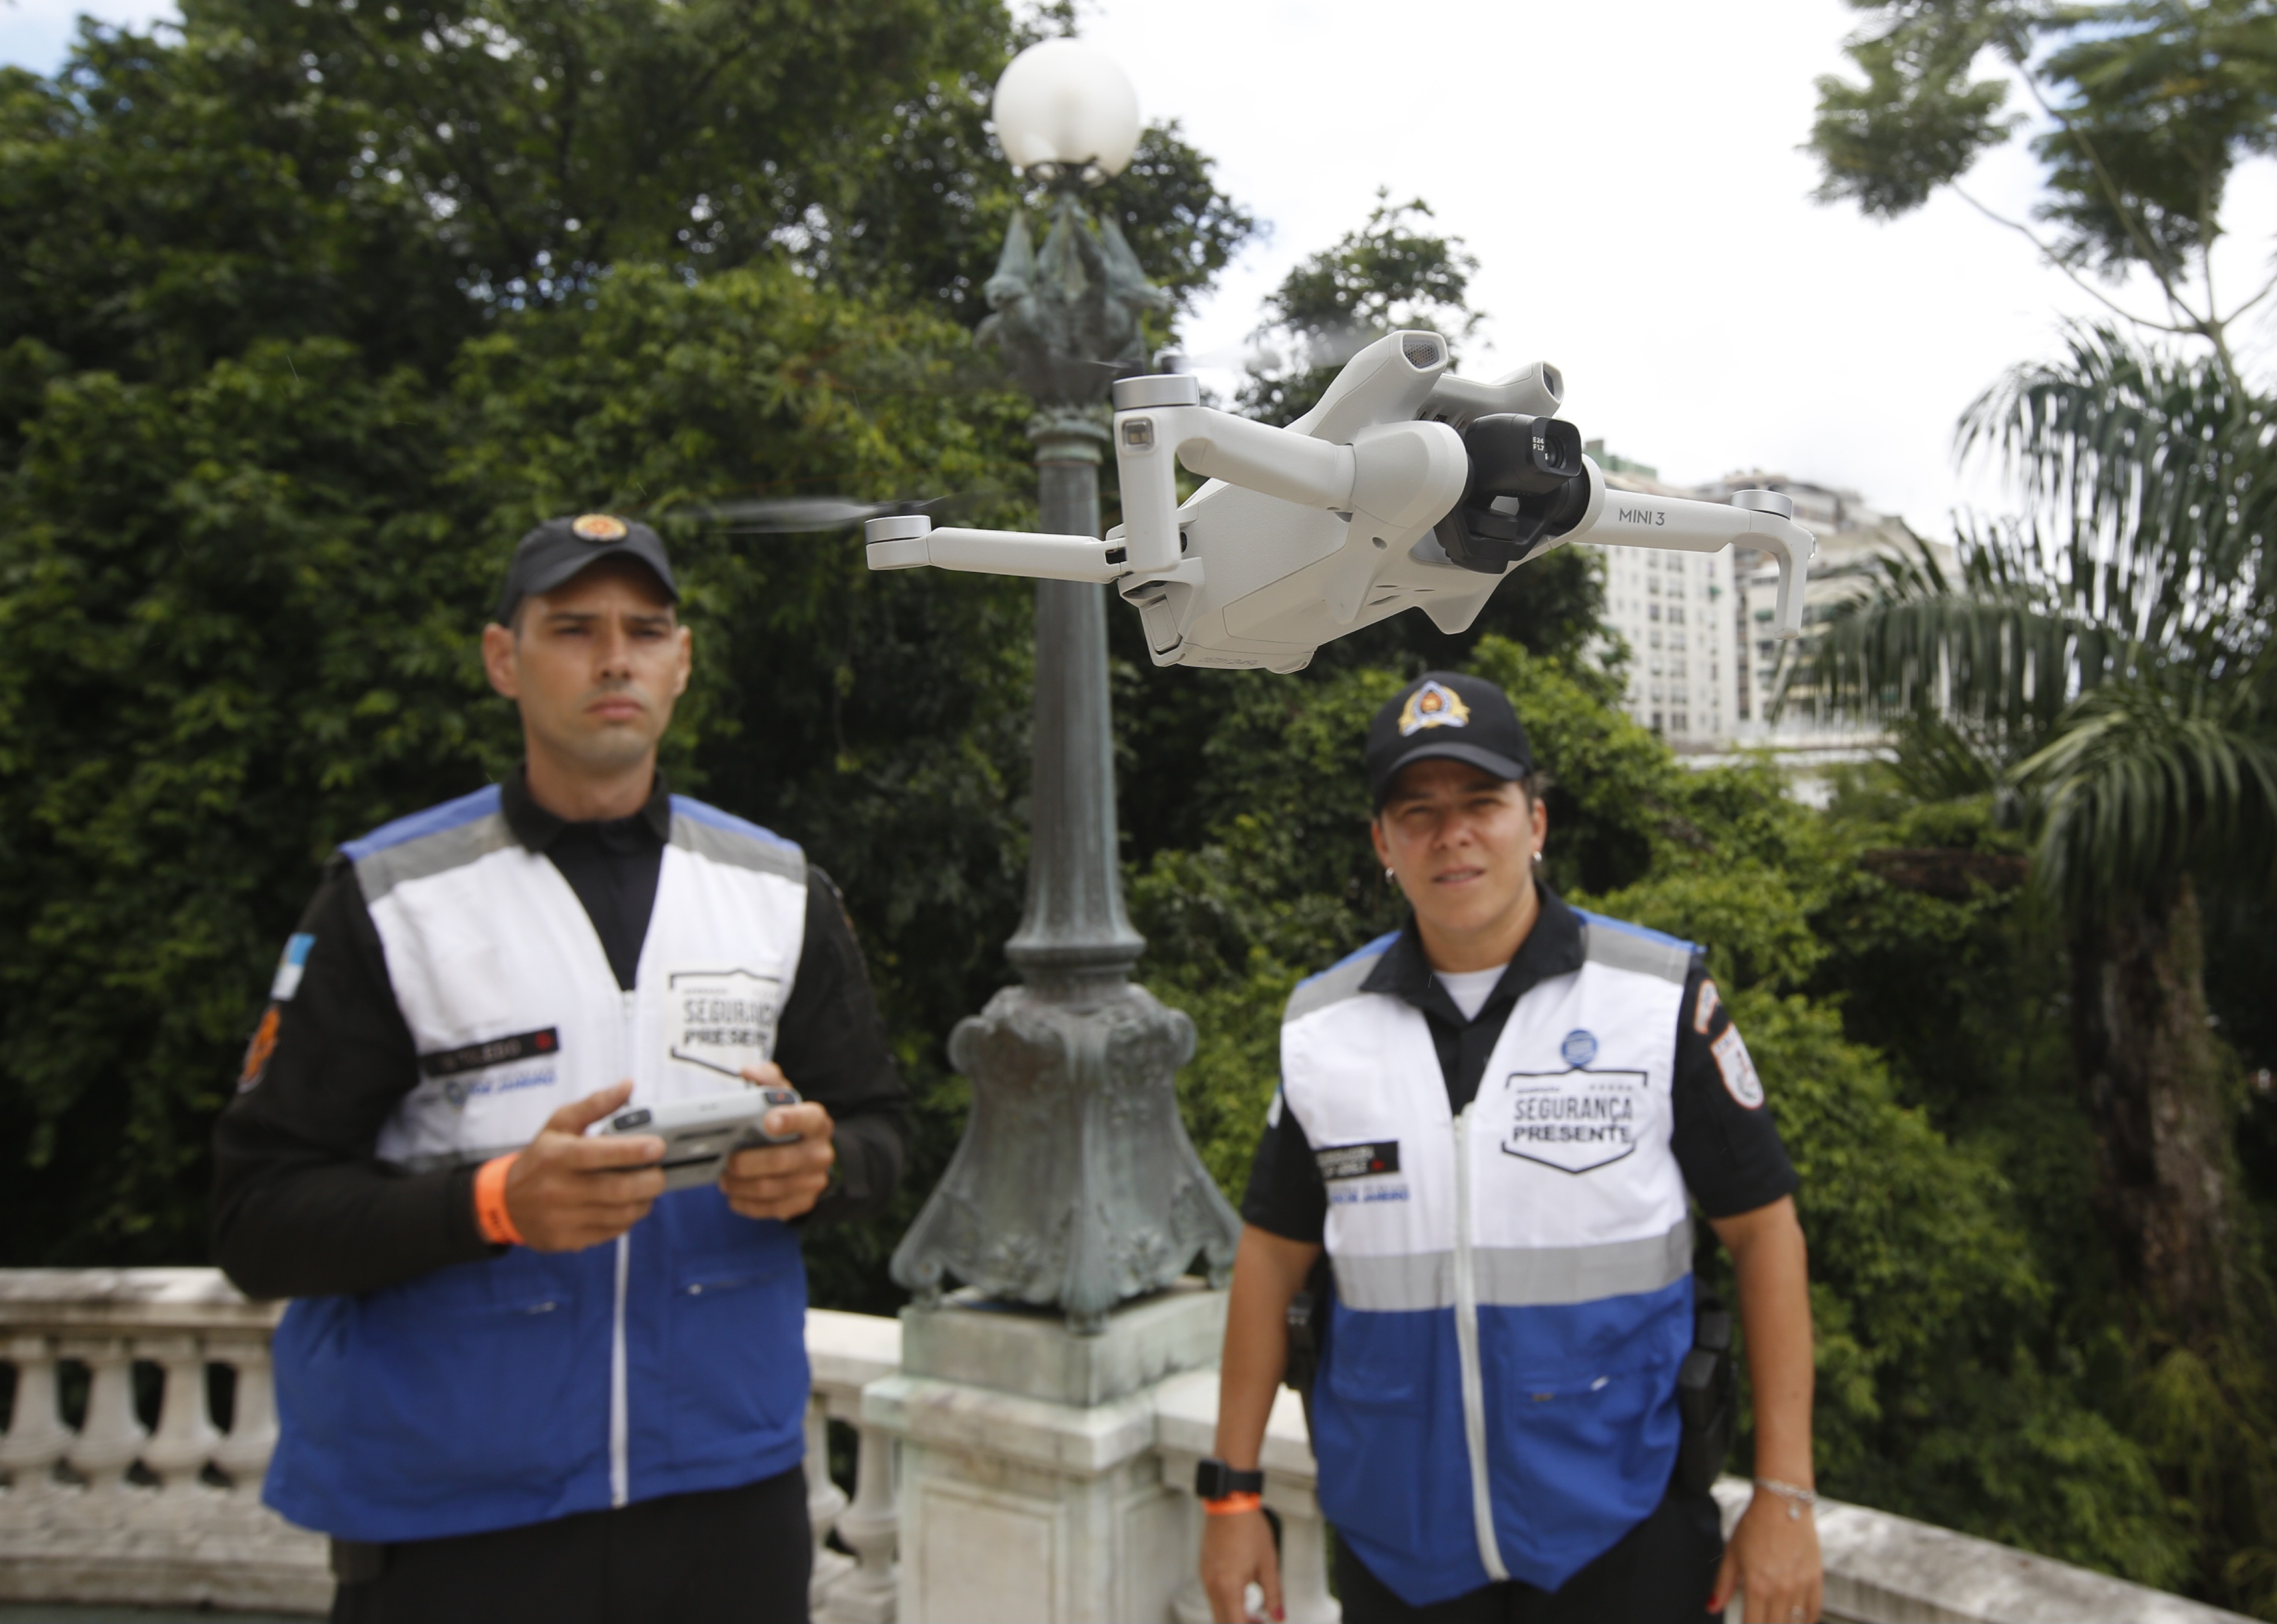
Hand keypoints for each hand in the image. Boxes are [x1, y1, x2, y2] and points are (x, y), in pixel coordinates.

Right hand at [503, 1081, 665, 1251]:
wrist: (505, 1202)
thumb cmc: (540, 1159)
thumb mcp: (559, 1124)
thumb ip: (595, 1104)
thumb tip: (627, 1085)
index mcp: (558, 1156)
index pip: (601, 1154)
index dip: (634, 1151)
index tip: (657, 1147)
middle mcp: (559, 1189)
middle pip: (619, 1189)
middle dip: (651, 1181)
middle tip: (659, 1171)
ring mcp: (564, 1218)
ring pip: (621, 1214)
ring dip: (644, 1200)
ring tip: (645, 1188)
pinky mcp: (569, 1240)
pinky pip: (612, 1232)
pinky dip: (628, 1218)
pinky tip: (628, 1205)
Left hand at [720, 1062, 835, 1220]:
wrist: (811, 1160)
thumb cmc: (790, 1127)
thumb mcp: (785, 1100)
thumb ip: (769, 1081)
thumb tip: (749, 1071)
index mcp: (816, 1123)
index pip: (808, 1118)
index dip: (790, 1119)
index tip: (768, 1121)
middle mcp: (820, 1153)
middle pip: (782, 1160)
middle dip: (747, 1162)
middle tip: (726, 1161)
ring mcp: (813, 1182)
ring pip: (771, 1188)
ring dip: (740, 1185)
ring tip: (724, 1179)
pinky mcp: (802, 1204)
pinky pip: (770, 1209)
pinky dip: (746, 1203)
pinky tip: (734, 1195)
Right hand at [1200, 1507, 1281, 1622]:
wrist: (1230, 1505)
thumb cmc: (1249, 1530)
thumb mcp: (1268, 1564)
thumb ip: (1273, 1595)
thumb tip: (1278, 1617)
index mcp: (1229, 1587)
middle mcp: (1213, 1585)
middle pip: (1223, 1621)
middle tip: (1259, 1622)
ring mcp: (1206, 1577)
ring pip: (1217, 1610)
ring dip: (1233, 1616)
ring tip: (1253, 1611)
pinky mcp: (1204, 1569)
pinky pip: (1213, 1596)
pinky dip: (1226, 1603)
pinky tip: (1240, 1594)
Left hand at [1709, 1489, 1821, 1621]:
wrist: (1782, 1503)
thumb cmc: (1753, 1526)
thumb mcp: (1732, 1554)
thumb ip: (1722, 1585)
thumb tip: (1711, 1608)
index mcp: (1756, 1586)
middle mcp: (1780, 1590)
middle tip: (1760, 1618)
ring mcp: (1800, 1585)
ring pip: (1795, 1622)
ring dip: (1785, 1623)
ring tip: (1776, 1618)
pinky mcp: (1815, 1577)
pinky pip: (1814, 1609)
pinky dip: (1806, 1618)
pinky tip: (1797, 1618)